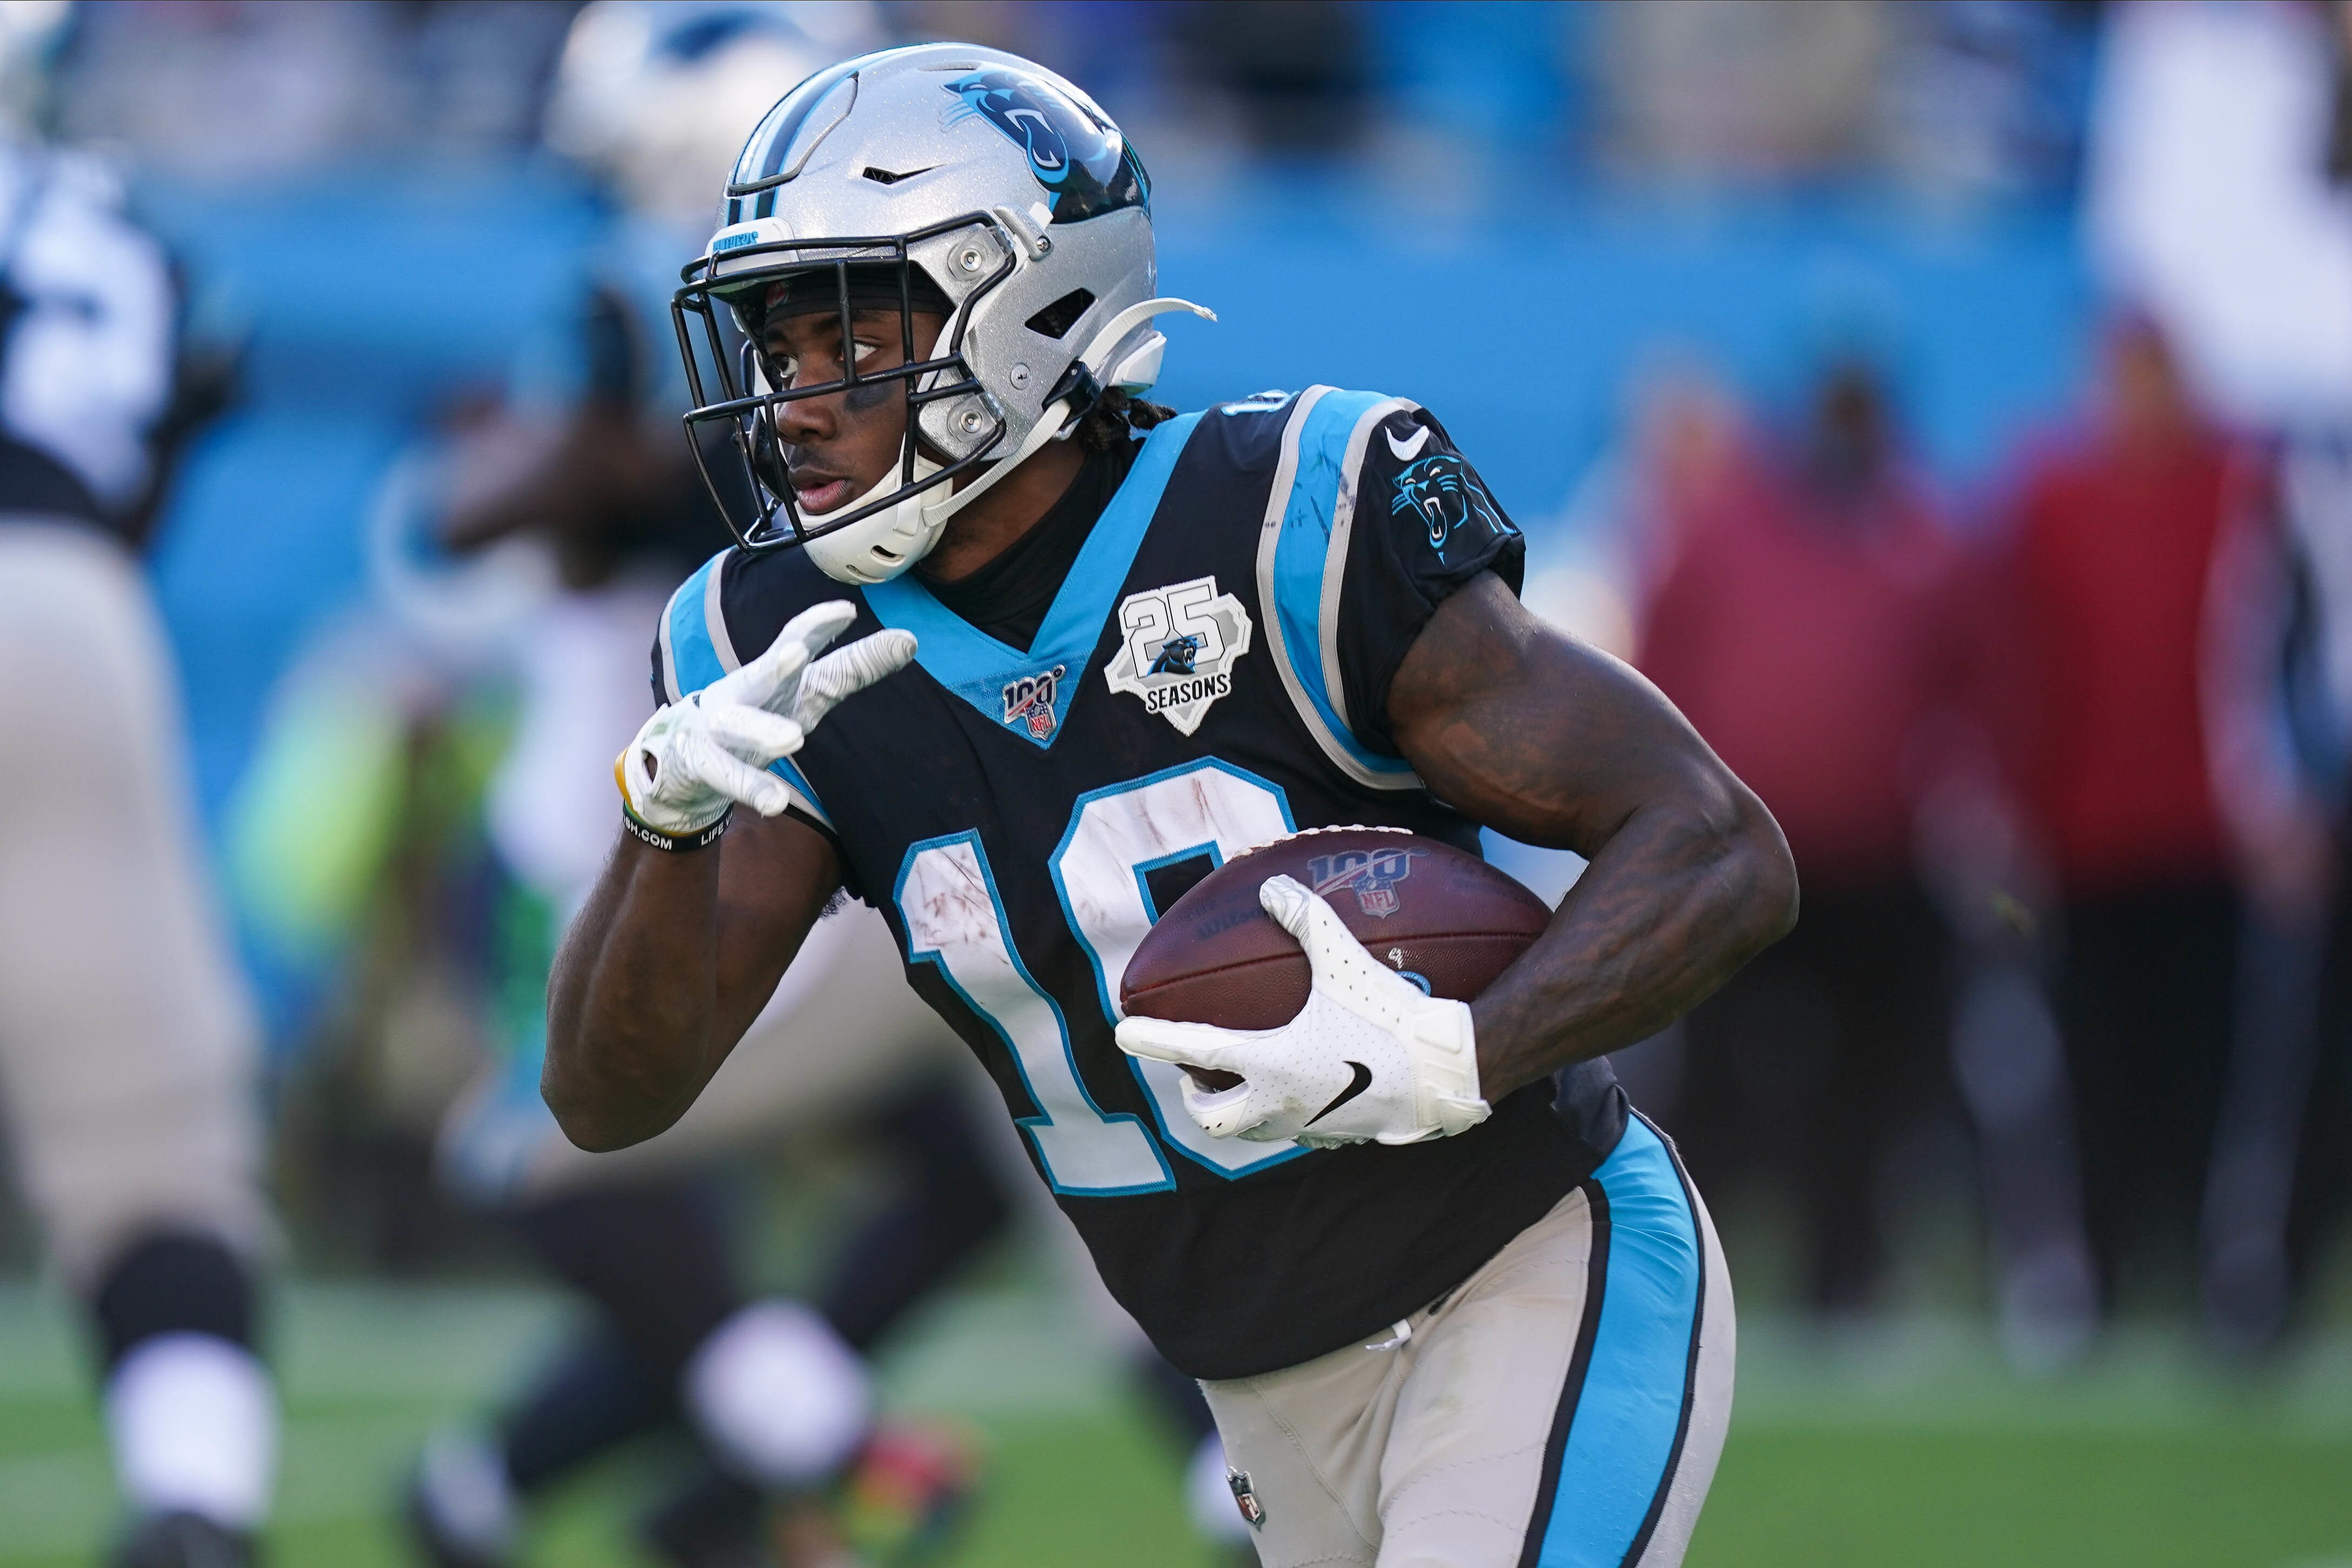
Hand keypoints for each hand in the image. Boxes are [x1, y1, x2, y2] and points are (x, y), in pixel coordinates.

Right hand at [618, 601, 914, 832]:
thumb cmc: (758, 717)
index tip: (847, 612)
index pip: (801, 645)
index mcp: (776, 676)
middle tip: (795, 653)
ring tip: (793, 740)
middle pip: (763, 674)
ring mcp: (719, 726)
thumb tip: (909, 640)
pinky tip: (776, 802)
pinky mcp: (701, 762)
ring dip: (762, 731)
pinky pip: (727, 775)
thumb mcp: (808, 694)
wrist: (682, 758)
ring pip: (739, 726)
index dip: (820, 628)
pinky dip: (751, 787)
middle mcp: (746, 693)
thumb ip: (852, 668)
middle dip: (777, 663)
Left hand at [1114, 874, 1490, 1147]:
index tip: (1123, 1034)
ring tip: (1242, 1082)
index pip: (1195, 1049)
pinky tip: (1302, 1088)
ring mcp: (1306, 1127)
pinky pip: (1293, 1133)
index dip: (1154, 1040)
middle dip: (1194, 1099)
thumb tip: (1272, 886)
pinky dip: (1282, 1114)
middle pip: (1212, 1119)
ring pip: (1250, 1131)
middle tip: (1193, 1075)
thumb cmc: (1389, 1017)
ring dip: (1237, 1110)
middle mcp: (1278, 1103)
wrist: (1443, 1074)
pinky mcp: (1336, 1138)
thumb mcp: (1344, 960)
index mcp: (1269, 1061)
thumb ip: (1306, 919)